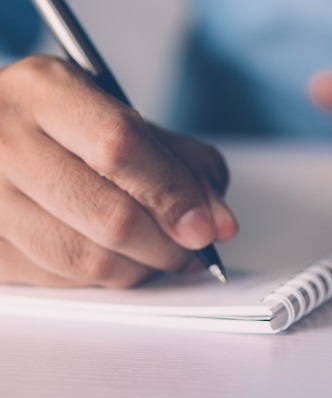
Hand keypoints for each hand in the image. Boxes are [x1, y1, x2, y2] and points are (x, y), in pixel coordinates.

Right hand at [0, 56, 237, 287]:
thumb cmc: (65, 127)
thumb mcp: (122, 118)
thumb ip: (182, 163)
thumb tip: (219, 225)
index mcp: (45, 91)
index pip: (119, 147)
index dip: (172, 194)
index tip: (206, 227)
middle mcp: (4, 140)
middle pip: (110, 216)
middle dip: (168, 246)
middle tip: (191, 249)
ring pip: (87, 260)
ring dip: (141, 268)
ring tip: (155, 252)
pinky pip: (61, 282)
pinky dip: (104, 277)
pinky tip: (113, 257)